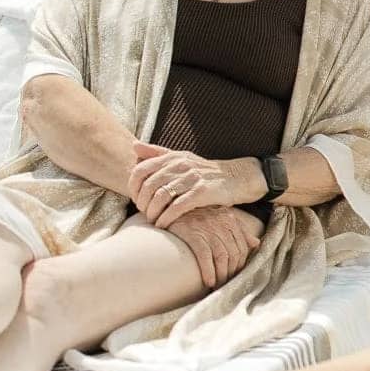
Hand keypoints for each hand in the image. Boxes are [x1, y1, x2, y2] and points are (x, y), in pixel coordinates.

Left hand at [130, 141, 257, 227]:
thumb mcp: (182, 157)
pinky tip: (164, 225)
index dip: (133, 187)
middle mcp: (180, 165)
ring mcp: (192, 178)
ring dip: (153, 213)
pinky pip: (177, 207)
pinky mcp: (202, 192)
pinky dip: (166, 218)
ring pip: (161, 197)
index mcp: (172, 157)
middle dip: (143, 204)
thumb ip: (157, 152)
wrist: (236, 178)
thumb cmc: (204, 171)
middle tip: (144, 213)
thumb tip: (134, 145)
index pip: (140, 170)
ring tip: (153, 221)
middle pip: (149, 187)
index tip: (136, 199)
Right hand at [161, 206, 262, 286]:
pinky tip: (209, 282)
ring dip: (221, 275)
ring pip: (222, 256)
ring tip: (217, 286)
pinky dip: (208, 271)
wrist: (170, 208)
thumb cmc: (195, 216)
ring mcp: (207, 228)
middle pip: (233, 253)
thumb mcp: (219, 218)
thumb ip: (239, 230)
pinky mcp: (192, 234)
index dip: (240, 264)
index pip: (242, 247)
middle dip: (231, 272)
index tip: (234, 275)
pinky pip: (205, 256)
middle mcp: (221, 223)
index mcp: (229, 219)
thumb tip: (256, 243)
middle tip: (225, 284)